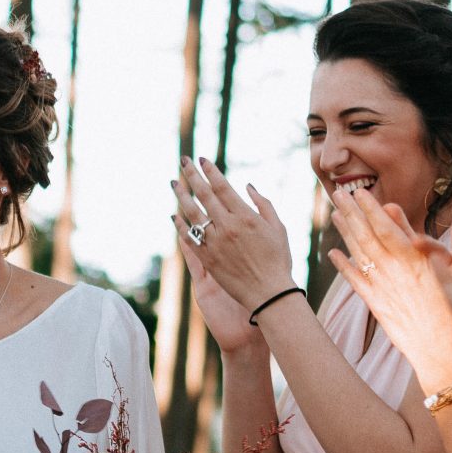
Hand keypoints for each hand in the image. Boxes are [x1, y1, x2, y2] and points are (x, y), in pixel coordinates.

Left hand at [171, 160, 294, 344]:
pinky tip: (175, 215)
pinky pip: (189, 238)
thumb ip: (263, 204)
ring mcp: (215, 243)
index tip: (201, 160)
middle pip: (203, 195)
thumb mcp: (278, 228)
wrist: (268, 293)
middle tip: (183, 161)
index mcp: (245, 216)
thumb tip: (248, 186)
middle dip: (191, 175)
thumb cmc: (278, 260)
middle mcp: (227, 226)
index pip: (222, 187)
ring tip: (173, 183)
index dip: (210, 171)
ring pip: (192, 213)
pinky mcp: (207, 258)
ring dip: (181, 196)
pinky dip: (180, 225)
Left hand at [326, 185, 451, 390]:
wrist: (446, 354)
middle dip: (352, 213)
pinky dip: (343, 266)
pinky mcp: (377, 306)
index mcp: (415, 259)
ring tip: (334, 215)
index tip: (359, 192)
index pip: (386, 226)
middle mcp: (393, 271)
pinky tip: (333, 254)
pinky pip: (355, 282)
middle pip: (366, 236)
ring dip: (345, 233)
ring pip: (358, 255)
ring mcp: (382, 288)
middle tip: (338, 194)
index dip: (371, 207)